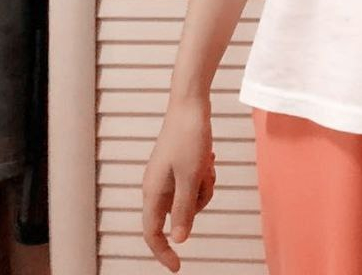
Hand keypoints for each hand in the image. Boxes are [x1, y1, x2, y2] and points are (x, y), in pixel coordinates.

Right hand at [142, 97, 216, 270]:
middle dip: (197, 202)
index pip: (152, 233)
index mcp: (153, 191)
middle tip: (206, 178)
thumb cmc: (189, 137)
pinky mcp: (178, 164)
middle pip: (177, 214)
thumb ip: (184, 210)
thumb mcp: (190, 176)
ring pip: (189, 198)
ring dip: (203, 185)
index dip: (163, 253)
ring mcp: (167, 174)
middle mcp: (156, 185)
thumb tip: (179, 240)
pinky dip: (204, 174)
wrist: (191, 103)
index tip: (178, 267)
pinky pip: (193, 182)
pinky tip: (209, 157)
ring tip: (208, 163)